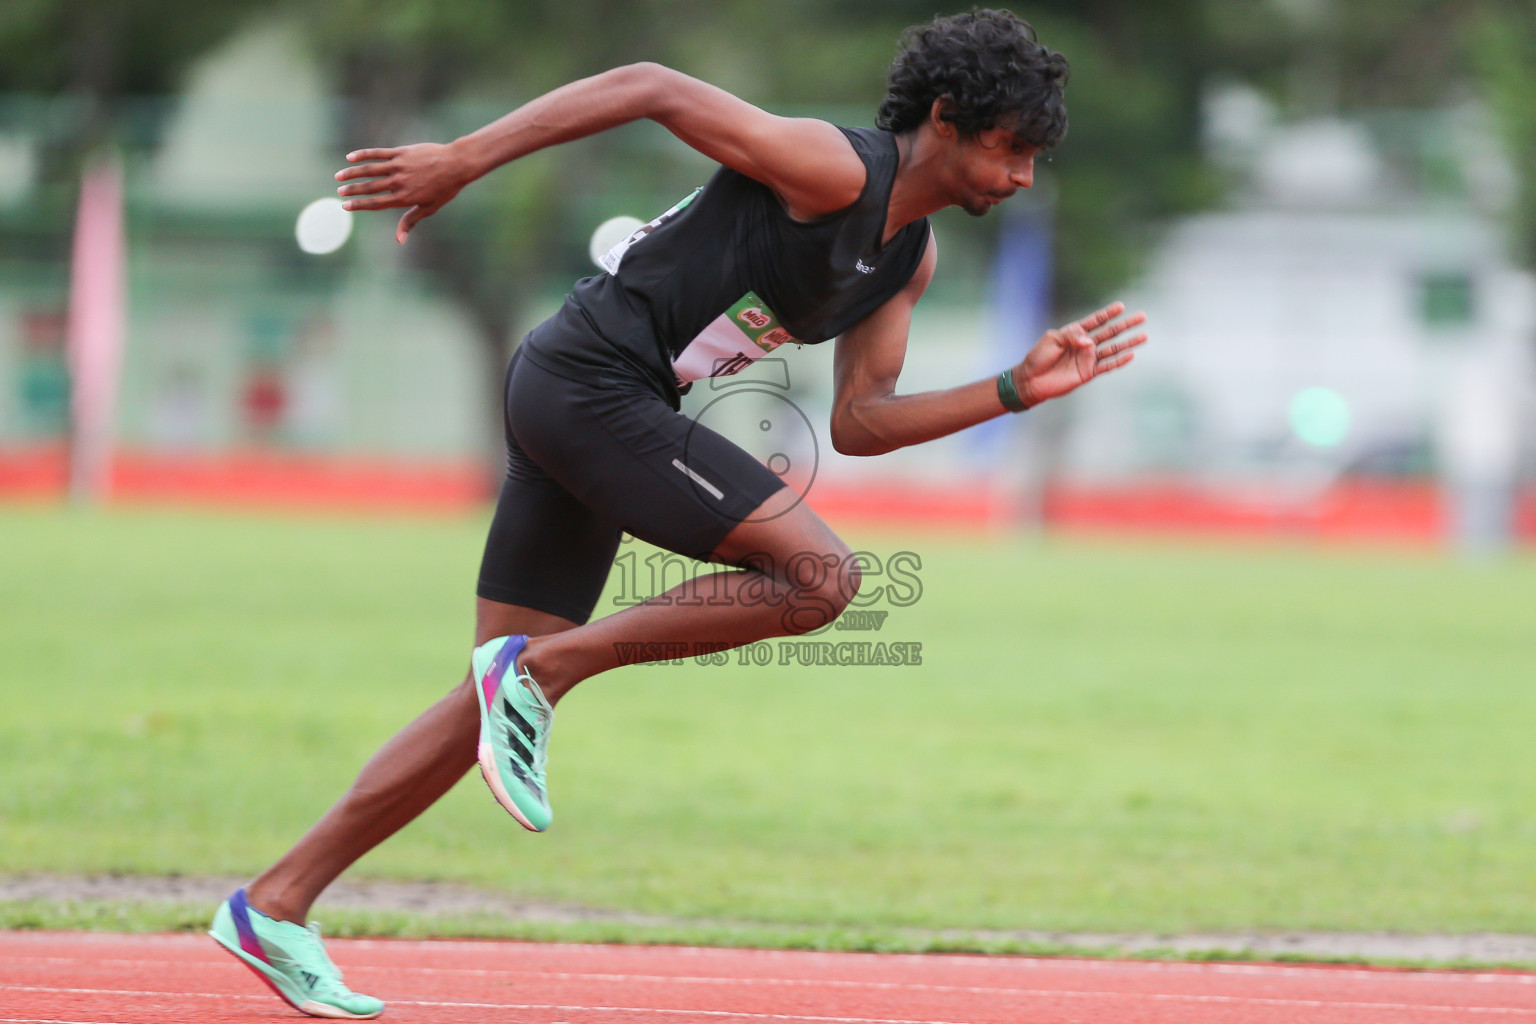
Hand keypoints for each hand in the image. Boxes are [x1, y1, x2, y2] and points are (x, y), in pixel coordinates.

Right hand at [334, 142, 470, 242]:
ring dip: (352, 173)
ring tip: (339, 176)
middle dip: (352, 190)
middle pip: (369, 187)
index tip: (345, 206)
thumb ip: (410, 221)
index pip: (376, 203)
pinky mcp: (401, 153)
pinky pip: (378, 153)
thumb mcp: (429, 208)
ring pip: (369, 169)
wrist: (455, 164)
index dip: (359, 205)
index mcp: (404, 198)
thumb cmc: (444, 189)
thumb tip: (399, 240)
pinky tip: (350, 157)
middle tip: (339, 192)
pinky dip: (363, 155)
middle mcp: (398, 182)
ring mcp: (399, 166)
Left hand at [1013, 301, 1146, 406]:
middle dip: (1126, 324)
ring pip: (1113, 349)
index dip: (1108, 313)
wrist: (1031, 379)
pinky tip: (1131, 355)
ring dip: (1128, 343)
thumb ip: (1072, 337)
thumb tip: (1090, 342)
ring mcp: (1088, 359)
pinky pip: (1107, 366)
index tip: (1121, 306)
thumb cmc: (1038, 357)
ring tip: (1144, 336)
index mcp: (1075, 332)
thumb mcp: (1052, 339)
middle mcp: (1085, 344)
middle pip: (1110, 332)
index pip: (1096, 320)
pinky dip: (1119, 361)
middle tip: (1142, 317)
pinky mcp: (1088, 373)